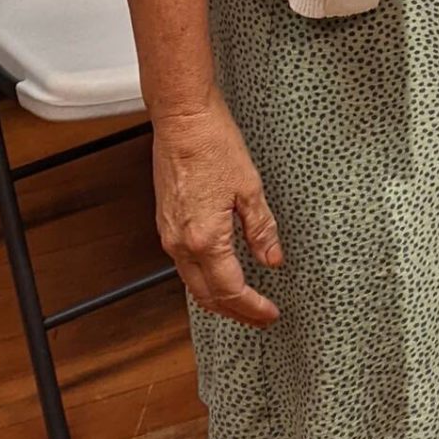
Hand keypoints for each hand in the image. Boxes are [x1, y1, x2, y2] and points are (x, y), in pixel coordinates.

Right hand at [151, 95, 282, 327]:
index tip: (270, 314)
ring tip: (243, 301)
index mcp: (205, 239)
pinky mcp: (166, 223)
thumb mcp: (249, 189)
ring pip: (192, 283)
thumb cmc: (214, 145)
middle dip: (235, 311)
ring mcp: (169, 235)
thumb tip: (272, 260)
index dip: (252, 307)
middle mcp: (181, 244)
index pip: (231, 290)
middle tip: (259, 317)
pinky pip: (184, 264)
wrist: (182, 120)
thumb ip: (261, 230)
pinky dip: (203, 278)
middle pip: (207, 295)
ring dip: (218, 298)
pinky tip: (219, 273)